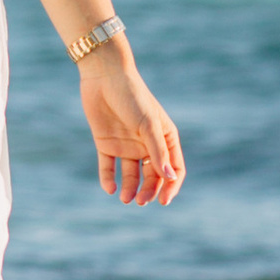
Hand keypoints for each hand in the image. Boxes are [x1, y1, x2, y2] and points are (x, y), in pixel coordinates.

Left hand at [81, 52, 184, 206]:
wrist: (104, 77)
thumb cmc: (133, 97)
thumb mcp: (148, 125)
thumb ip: (158, 152)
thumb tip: (169, 177)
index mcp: (165, 138)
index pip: (174, 169)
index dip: (171, 186)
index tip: (163, 200)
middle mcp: (147, 144)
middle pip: (152, 175)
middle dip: (148, 190)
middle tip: (141, 201)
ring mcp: (126, 145)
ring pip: (131, 174)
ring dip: (130, 189)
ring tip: (125, 200)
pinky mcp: (106, 143)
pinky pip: (108, 167)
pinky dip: (109, 179)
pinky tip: (109, 189)